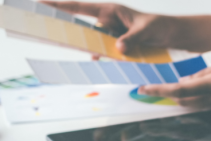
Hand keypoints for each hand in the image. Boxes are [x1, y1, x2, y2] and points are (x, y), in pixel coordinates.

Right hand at [40, 2, 174, 53]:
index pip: (79, 7)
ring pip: (90, 41)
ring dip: (87, 48)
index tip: (40, 1)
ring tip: (80, 52)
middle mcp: (106, 21)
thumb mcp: (145, 31)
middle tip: (44, 27)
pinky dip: (101, 58)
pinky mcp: (114, 45)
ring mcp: (108, 33)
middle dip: (63, 26)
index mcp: (109, 10)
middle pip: (78, 23)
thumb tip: (117, 49)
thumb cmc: (158, 26)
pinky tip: (102, 63)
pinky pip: (102, 52)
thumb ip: (131, 39)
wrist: (170, 35)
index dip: (59, 4)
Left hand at [138, 55, 210, 107]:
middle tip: (144, 90)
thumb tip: (186, 82)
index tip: (144, 89)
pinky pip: (202, 105)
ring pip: (190, 105)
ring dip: (173, 99)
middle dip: (162, 97)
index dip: (161, 91)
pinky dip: (188, 99)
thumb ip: (207, 73)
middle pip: (182, 101)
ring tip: (157, 92)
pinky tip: (182, 93)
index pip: (182, 90)